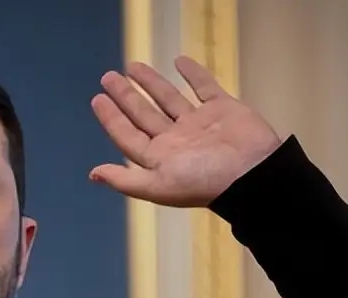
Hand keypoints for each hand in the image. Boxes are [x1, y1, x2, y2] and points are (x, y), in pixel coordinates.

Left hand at [89, 56, 281, 207]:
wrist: (253, 173)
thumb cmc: (205, 182)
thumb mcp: (159, 186)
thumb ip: (126, 180)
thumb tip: (93, 175)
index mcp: (161, 159)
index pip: (128, 135)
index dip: (112, 118)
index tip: (97, 99)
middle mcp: (177, 141)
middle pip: (144, 114)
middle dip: (126, 97)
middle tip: (108, 77)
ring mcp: (200, 124)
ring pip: (169, 99)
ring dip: (151, 83)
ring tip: (131, 67)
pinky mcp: (223, 109)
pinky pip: (204, 88)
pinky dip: (193, 74)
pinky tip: (179, 62)